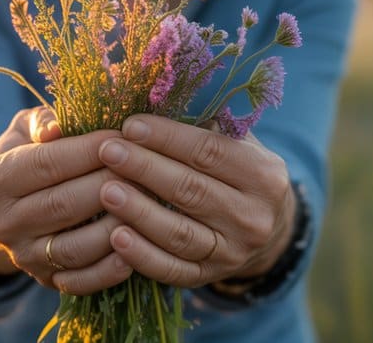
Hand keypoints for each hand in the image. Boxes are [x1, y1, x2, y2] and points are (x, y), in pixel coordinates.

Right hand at [0, 107, 132, 293]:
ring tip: (148, 203)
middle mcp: (3, 223)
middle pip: (63, 204)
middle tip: (147, 168)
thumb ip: (44, 122)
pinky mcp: (46, 280)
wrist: (13, 206)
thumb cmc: (32, 154)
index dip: (90, 149)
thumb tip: (57, 127)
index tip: (126, 136)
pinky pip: (82, 281)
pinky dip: (110, 269)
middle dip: (110, 184)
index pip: (47, 163)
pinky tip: (138, 248)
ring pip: (75, 246)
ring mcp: (24, 256)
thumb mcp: (28, 130)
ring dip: (115, 225)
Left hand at [94, 114, 295, 287]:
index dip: (168, 138)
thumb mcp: (239, 146)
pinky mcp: (210, 277)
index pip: (210, 152)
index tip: (130, 125)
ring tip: (105, 190)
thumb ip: (205, 126)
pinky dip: (143, 255)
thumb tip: (151, 96)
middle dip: (145, 168)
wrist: (267, 229)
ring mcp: (233, 252)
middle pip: (192, 190)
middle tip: (108, 150)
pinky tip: (116, 238)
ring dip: (139, 211)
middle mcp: (254, 216)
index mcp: (264, 175)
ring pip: (180, 233)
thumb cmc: (238, 173)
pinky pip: (173, 269)